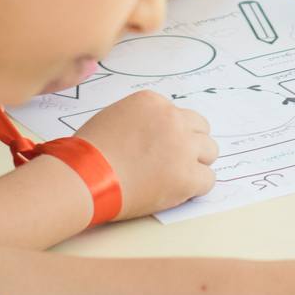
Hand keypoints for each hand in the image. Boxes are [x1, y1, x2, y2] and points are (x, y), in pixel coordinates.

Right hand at [74, 89, 217, 218]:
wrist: (84, 178)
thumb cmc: (88, 154)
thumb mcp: (113, 118)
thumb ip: (141, 120)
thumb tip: (154, 133)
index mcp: (153, 102)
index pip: (178, 114)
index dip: (170, 134)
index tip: (157, 148)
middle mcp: (172, 118)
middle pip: (201, 128)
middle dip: (189, 145)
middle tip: (170, 163)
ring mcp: (182, 146)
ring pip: (210, 151)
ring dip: (196, 164)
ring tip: (173, 178)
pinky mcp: (187, 175)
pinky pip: (208, 179)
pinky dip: (195, 188)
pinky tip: (176, 192)